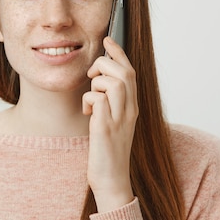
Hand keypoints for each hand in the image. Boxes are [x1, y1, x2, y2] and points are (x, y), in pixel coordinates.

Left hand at [82, 36, 137, 211]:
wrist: (112, 180)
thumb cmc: (109, 151)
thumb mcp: (113, 122)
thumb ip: (110, 102)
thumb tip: (97, 82)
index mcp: (132, 107)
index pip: (130, 71)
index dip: (118, 52)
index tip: (107, 40)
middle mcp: (130, 111)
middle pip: (124, 72)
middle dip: (104, 64)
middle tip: (91, 77)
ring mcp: (119, 119)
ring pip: (112, 82)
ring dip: (96, 84)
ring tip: (90, 99)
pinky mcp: (105, 129)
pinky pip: (97, 101)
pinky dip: (88, 100)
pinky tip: (87, 113)